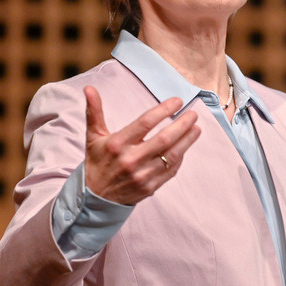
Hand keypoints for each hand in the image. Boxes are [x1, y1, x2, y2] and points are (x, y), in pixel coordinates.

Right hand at [83, 86, 200, 204]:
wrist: (95, 197)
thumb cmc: (97, 162)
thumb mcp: (92, 137)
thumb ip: (94, 111)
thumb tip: (89, 88)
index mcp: (117, 144)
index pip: (146, 122)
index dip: (164, 110)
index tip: (177, 101)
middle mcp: (131, 159)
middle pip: (164, 138)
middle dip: (183, 124)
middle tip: (193, 114)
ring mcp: (142, 175)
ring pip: (172, 155)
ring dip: (187, 140)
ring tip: (196, 128)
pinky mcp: (150, 187)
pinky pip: (171, 170)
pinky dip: (180, 158)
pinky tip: (185, 147)